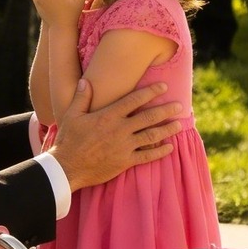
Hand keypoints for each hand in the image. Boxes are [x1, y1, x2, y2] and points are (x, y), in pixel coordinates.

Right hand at [50, 77, 181, 189]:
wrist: (67, 167)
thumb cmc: (68, 140)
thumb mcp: (71, 115)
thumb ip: (82, 98)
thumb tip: (87, 81)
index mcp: (108, 116)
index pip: (134, 100)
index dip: (151, 92)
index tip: (164, 87)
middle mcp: (120, 129)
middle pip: (149, 117)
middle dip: (166, 110)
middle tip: (180, 106)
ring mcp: (124, 146)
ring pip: (152, 136)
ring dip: (167, 129)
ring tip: (179, 125)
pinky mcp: (125, 162)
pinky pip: (147, 156)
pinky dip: (160, 152)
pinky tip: (170, 148)